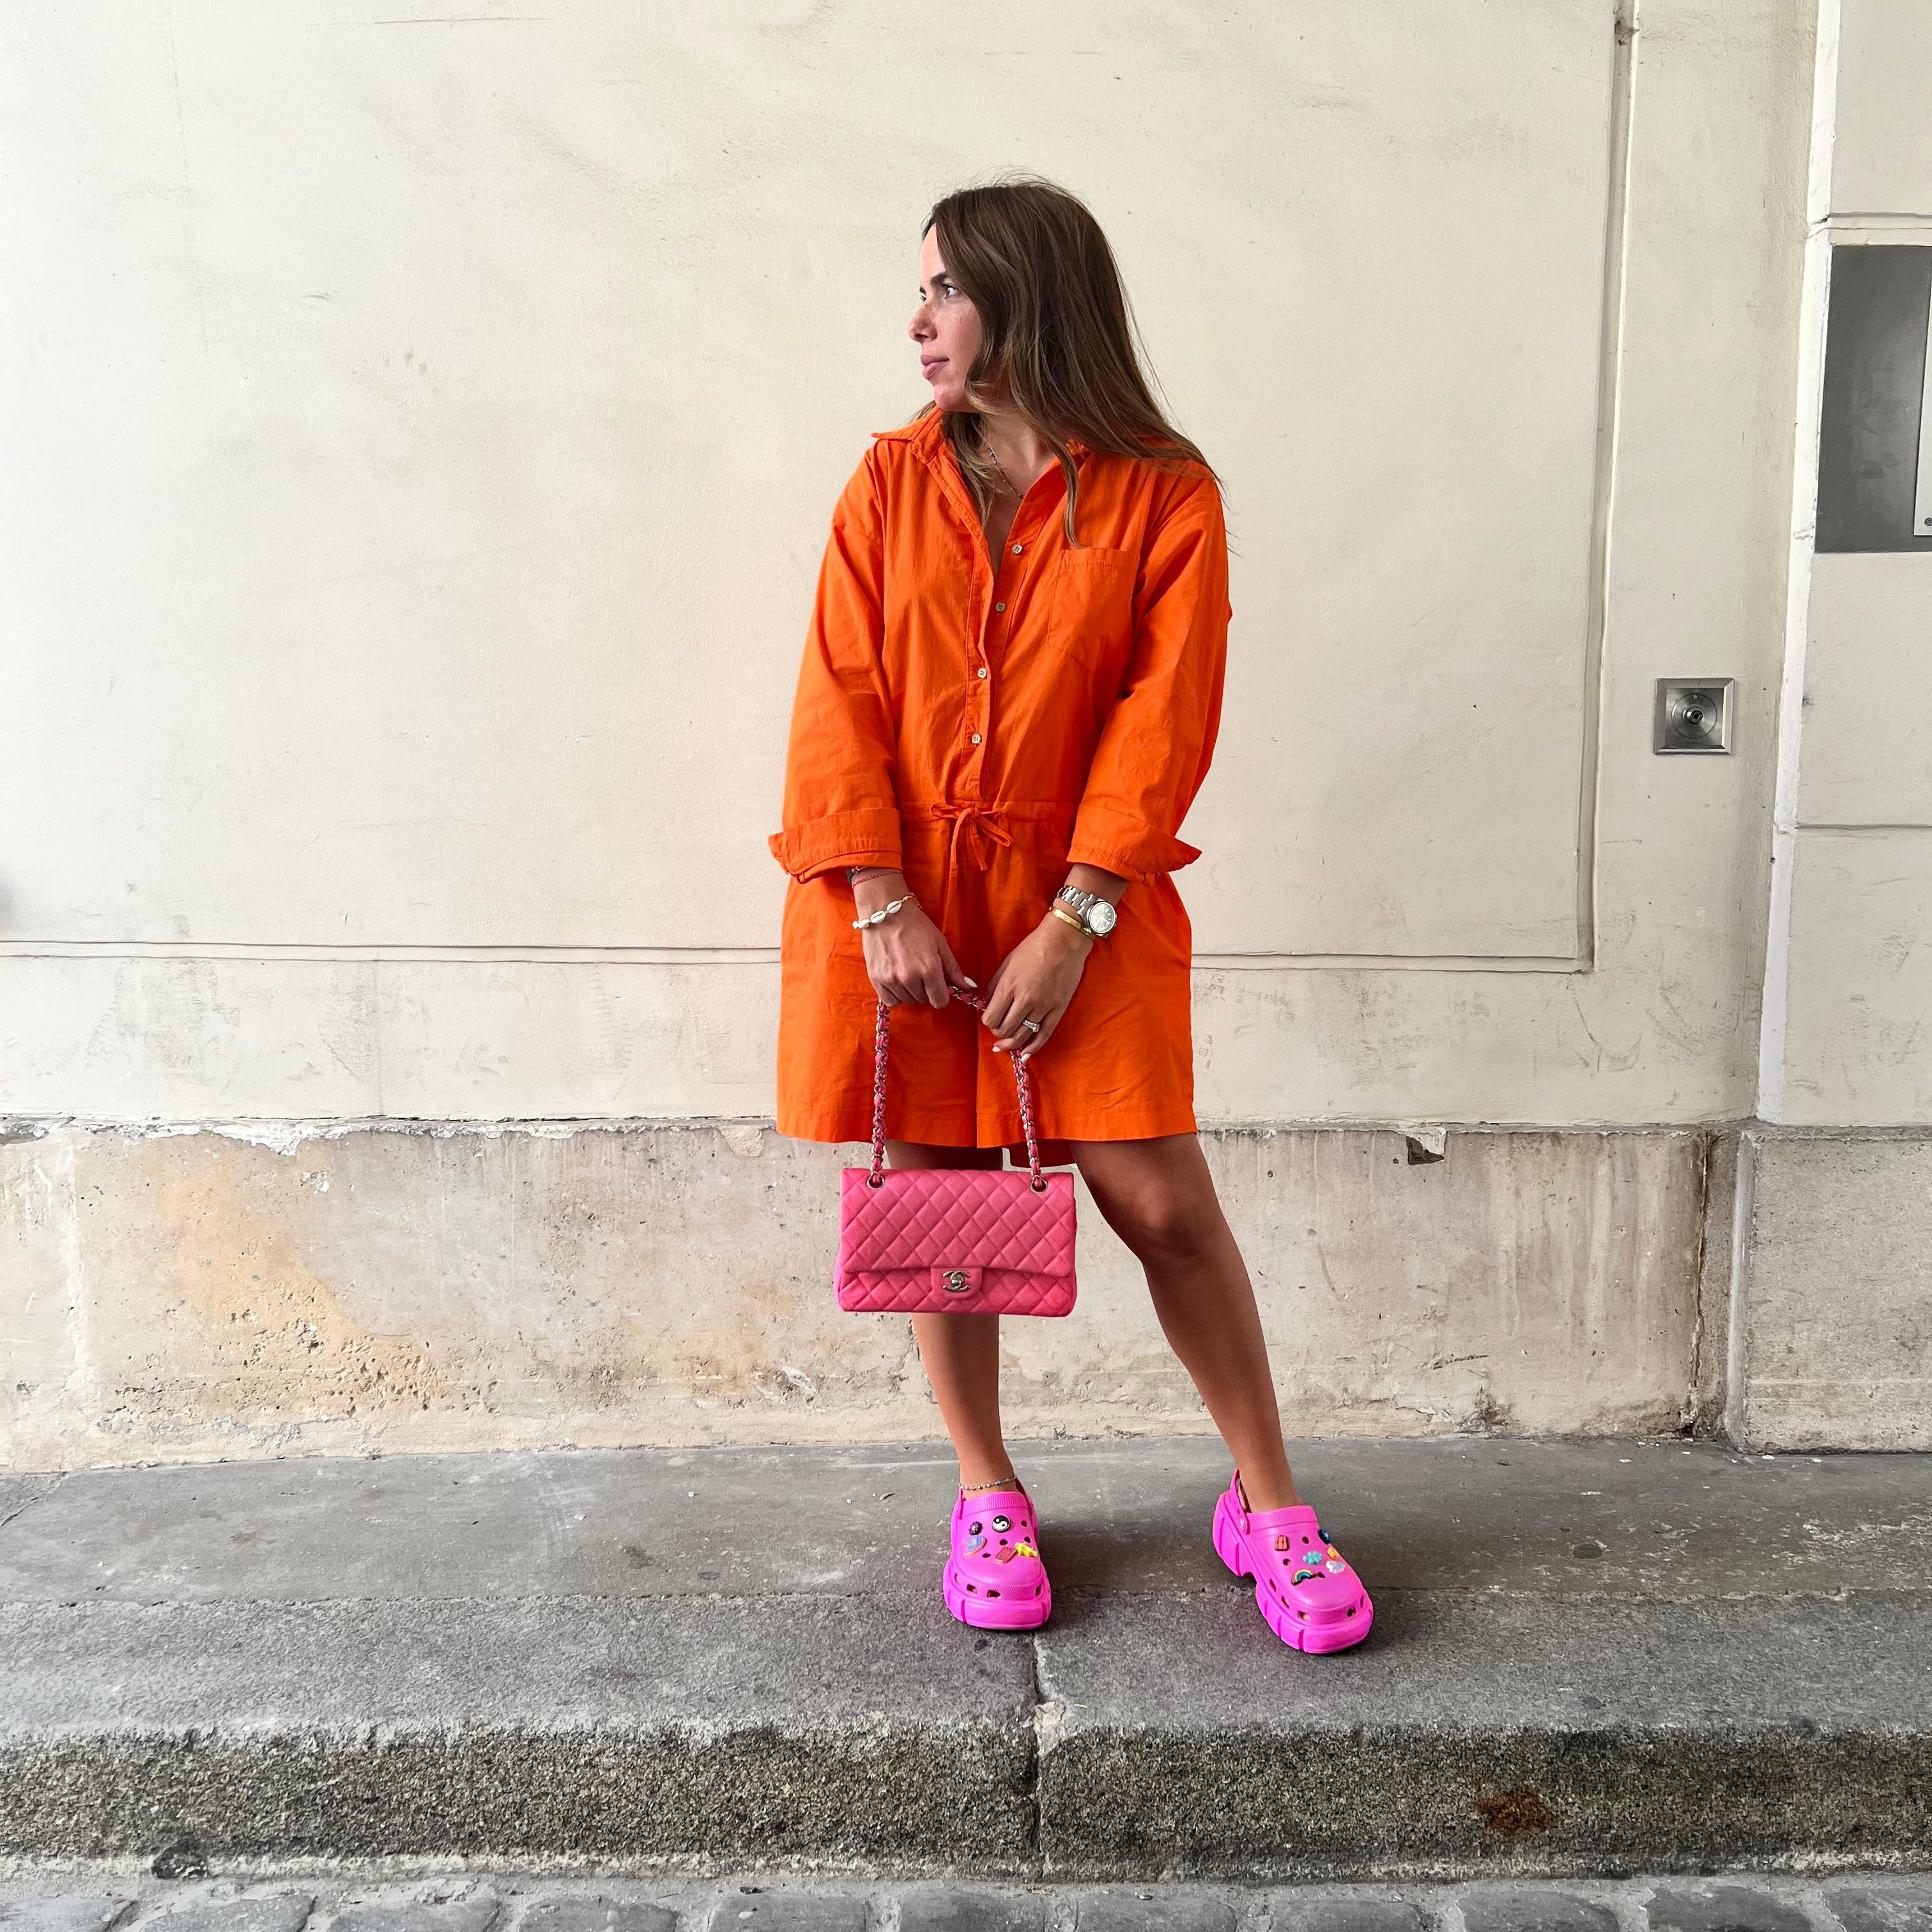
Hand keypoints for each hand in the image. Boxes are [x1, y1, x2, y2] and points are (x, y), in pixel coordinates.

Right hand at [857, 872, 973, 1008]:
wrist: (884, 912)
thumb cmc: (915, 925)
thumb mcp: (940, 943)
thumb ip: (953, 969)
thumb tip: (969, 988)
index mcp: (929, 969)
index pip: (940, 1001)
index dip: (942, 994)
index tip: (938, 985)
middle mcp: (910, 978)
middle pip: (924, 1001)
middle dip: (926, 990)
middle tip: (921, 972)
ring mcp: (891, 980)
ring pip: (907, 1001)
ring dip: (910, 992)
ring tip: (907, 972)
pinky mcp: (876, 979)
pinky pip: (889, 1001)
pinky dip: (894, 995)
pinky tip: (896, 981)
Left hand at [982, 914, 1090, 1058]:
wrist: (1064, 941)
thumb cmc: (1033, 948)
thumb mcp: (1007, 963)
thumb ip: (995, 986)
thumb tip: (988, 1005)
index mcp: (1009, 986)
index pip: (991, 1018)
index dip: (988, 1021)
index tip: (991, 1017)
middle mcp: (1025, 999)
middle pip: (1005, 1030)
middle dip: (998, 1033)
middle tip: (999, 1028)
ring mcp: (1043, 1006)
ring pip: (1022, 1035)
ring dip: (1011, 1043)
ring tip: (1006, 1045)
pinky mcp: (1058, 1009)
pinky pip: (1044, 1034)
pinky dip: (1033, 1047)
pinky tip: (1025, 1054)